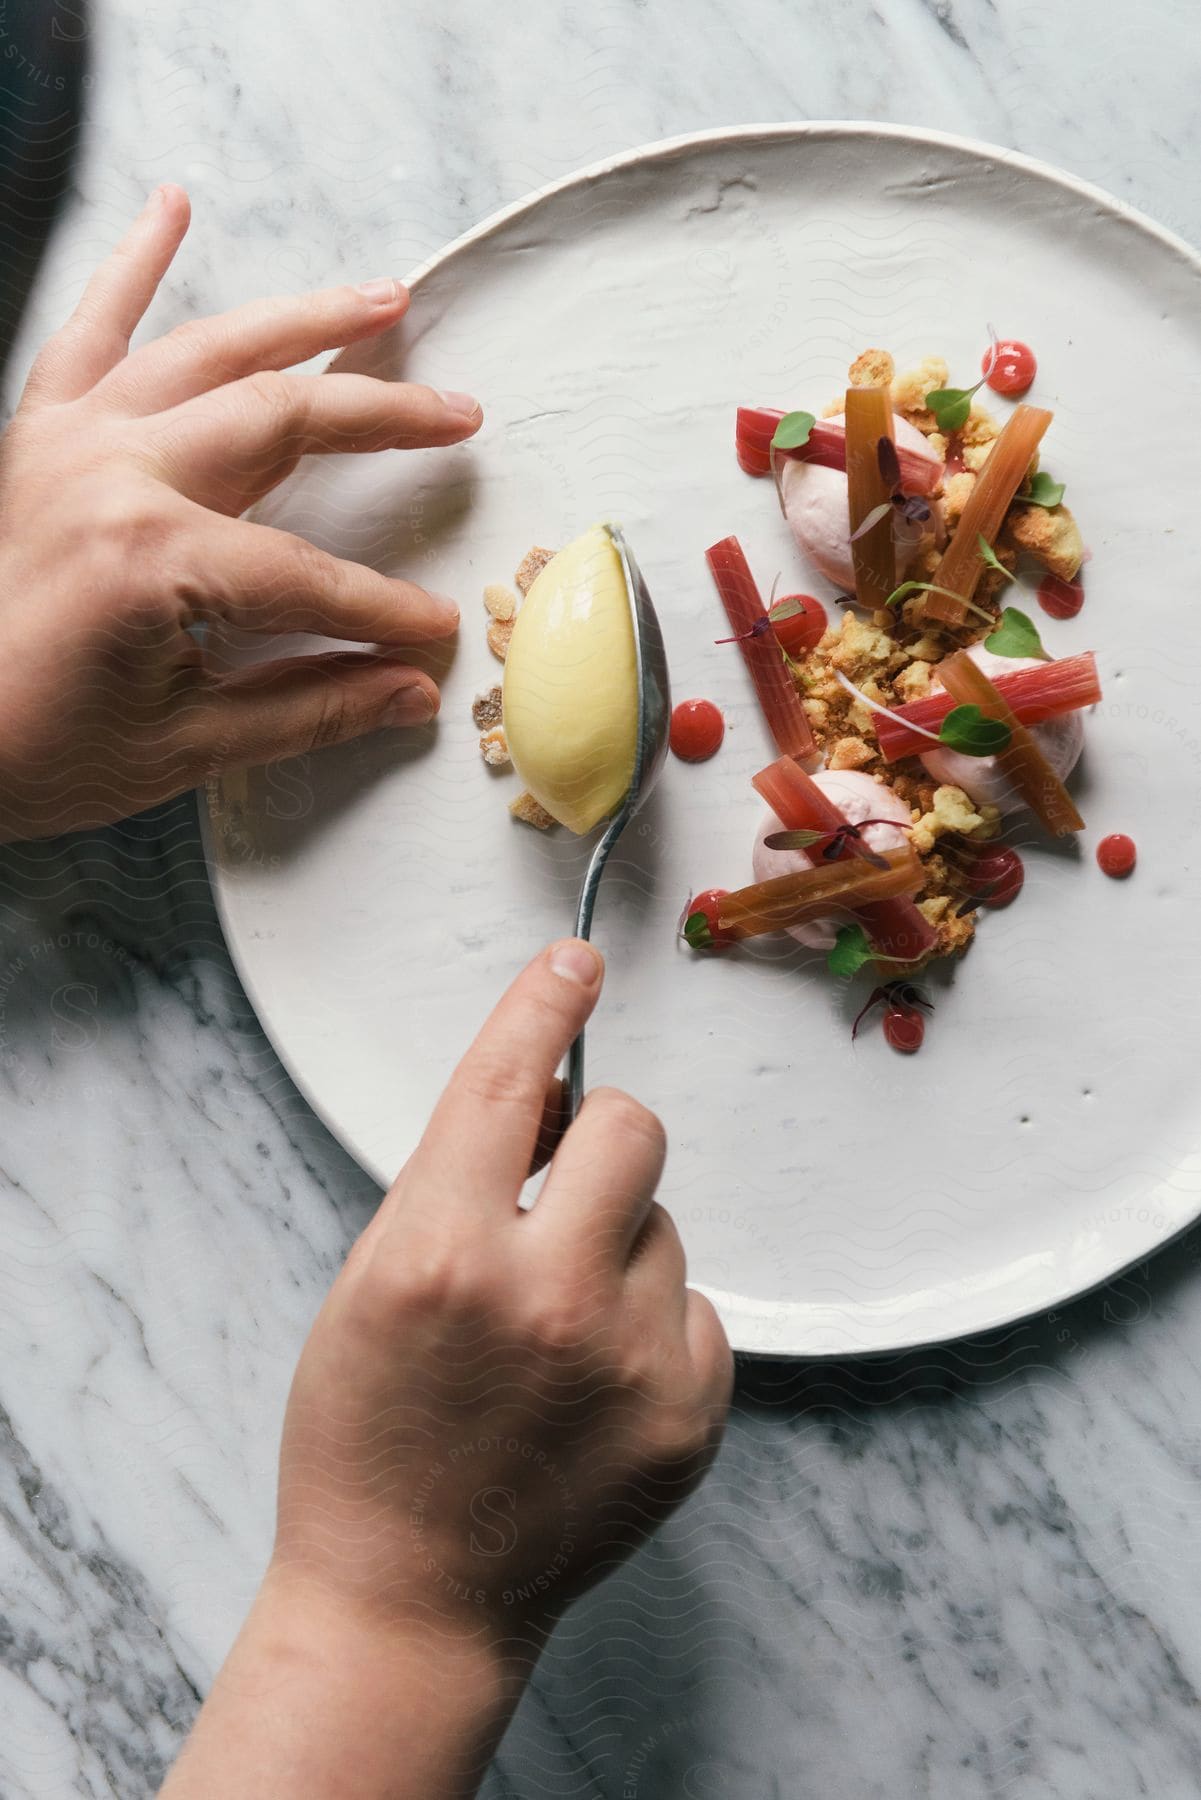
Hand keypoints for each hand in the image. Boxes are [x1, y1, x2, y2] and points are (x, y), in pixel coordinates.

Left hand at [0, 184, 482, 840]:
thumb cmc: (38, 752)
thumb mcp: (188, 749)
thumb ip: (310, 708)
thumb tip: (408, 690)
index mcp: (157, 561)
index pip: (311, 579)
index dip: (384, 612)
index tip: (436, 634)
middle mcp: (118, 475)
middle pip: (281, 420)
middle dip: (382, 414)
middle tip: (460, 414)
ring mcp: (72, 442)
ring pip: (207, 352)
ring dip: (302, 319)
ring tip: (381, 300)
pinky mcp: (38, 436)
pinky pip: (87, 333)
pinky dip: (129, 267)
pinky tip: (172, 208)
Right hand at [162, 941, 731, 1799]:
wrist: (411, 1596)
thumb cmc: (369, 1433)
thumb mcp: (372, 1280)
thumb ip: (459, 1181)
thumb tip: (554, 1101)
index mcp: (439, 1251)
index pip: (510, 1082)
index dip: (544, 1004)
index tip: (577, 960)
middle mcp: (544, 1297)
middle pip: (634, 1128)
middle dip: (601, 1142)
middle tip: (562, 1193)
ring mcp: (628, 1360)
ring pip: (666, 1223)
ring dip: (619, 1249)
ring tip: (556, 1335)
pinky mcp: (688, 1416)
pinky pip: (696, 1308)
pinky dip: (653, 1325)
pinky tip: (595, 1385)